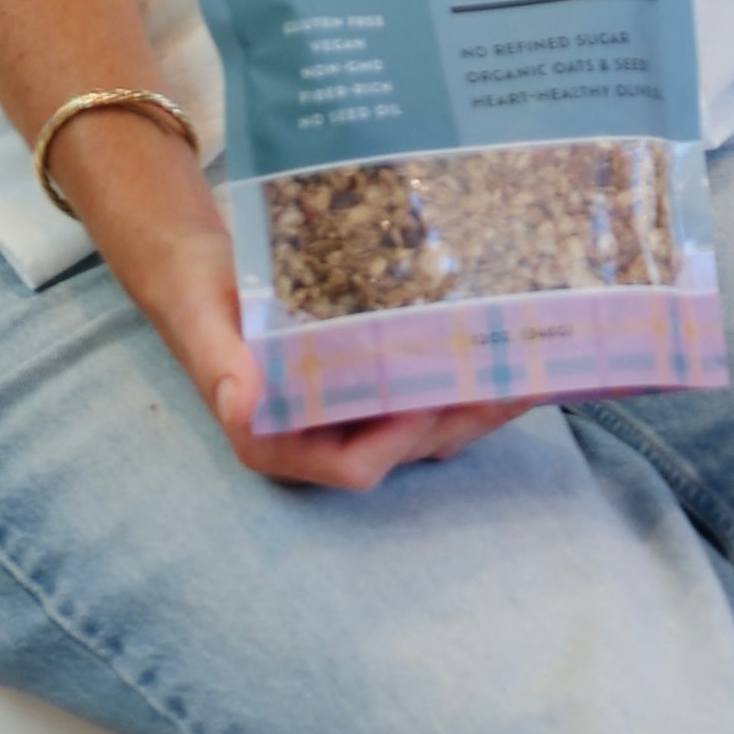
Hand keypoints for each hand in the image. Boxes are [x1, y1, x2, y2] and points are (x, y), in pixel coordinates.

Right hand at [66, 113, 532, 493]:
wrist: (201, 266)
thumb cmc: (198, 294)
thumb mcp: (203, 321)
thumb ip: (221, 366)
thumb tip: (241, 406)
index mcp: (275, 440)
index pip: (355, 466)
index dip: (403, 439)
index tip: (436, 394)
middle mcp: (318, 438)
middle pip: (408, 448)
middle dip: (465, 419)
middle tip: (518, 378)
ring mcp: (349, 414)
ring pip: (428, 427)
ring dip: (479, 403)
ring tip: (534, 367)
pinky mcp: (368, 385)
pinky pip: (424, 393)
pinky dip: (464, 378)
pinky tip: (504, 349)